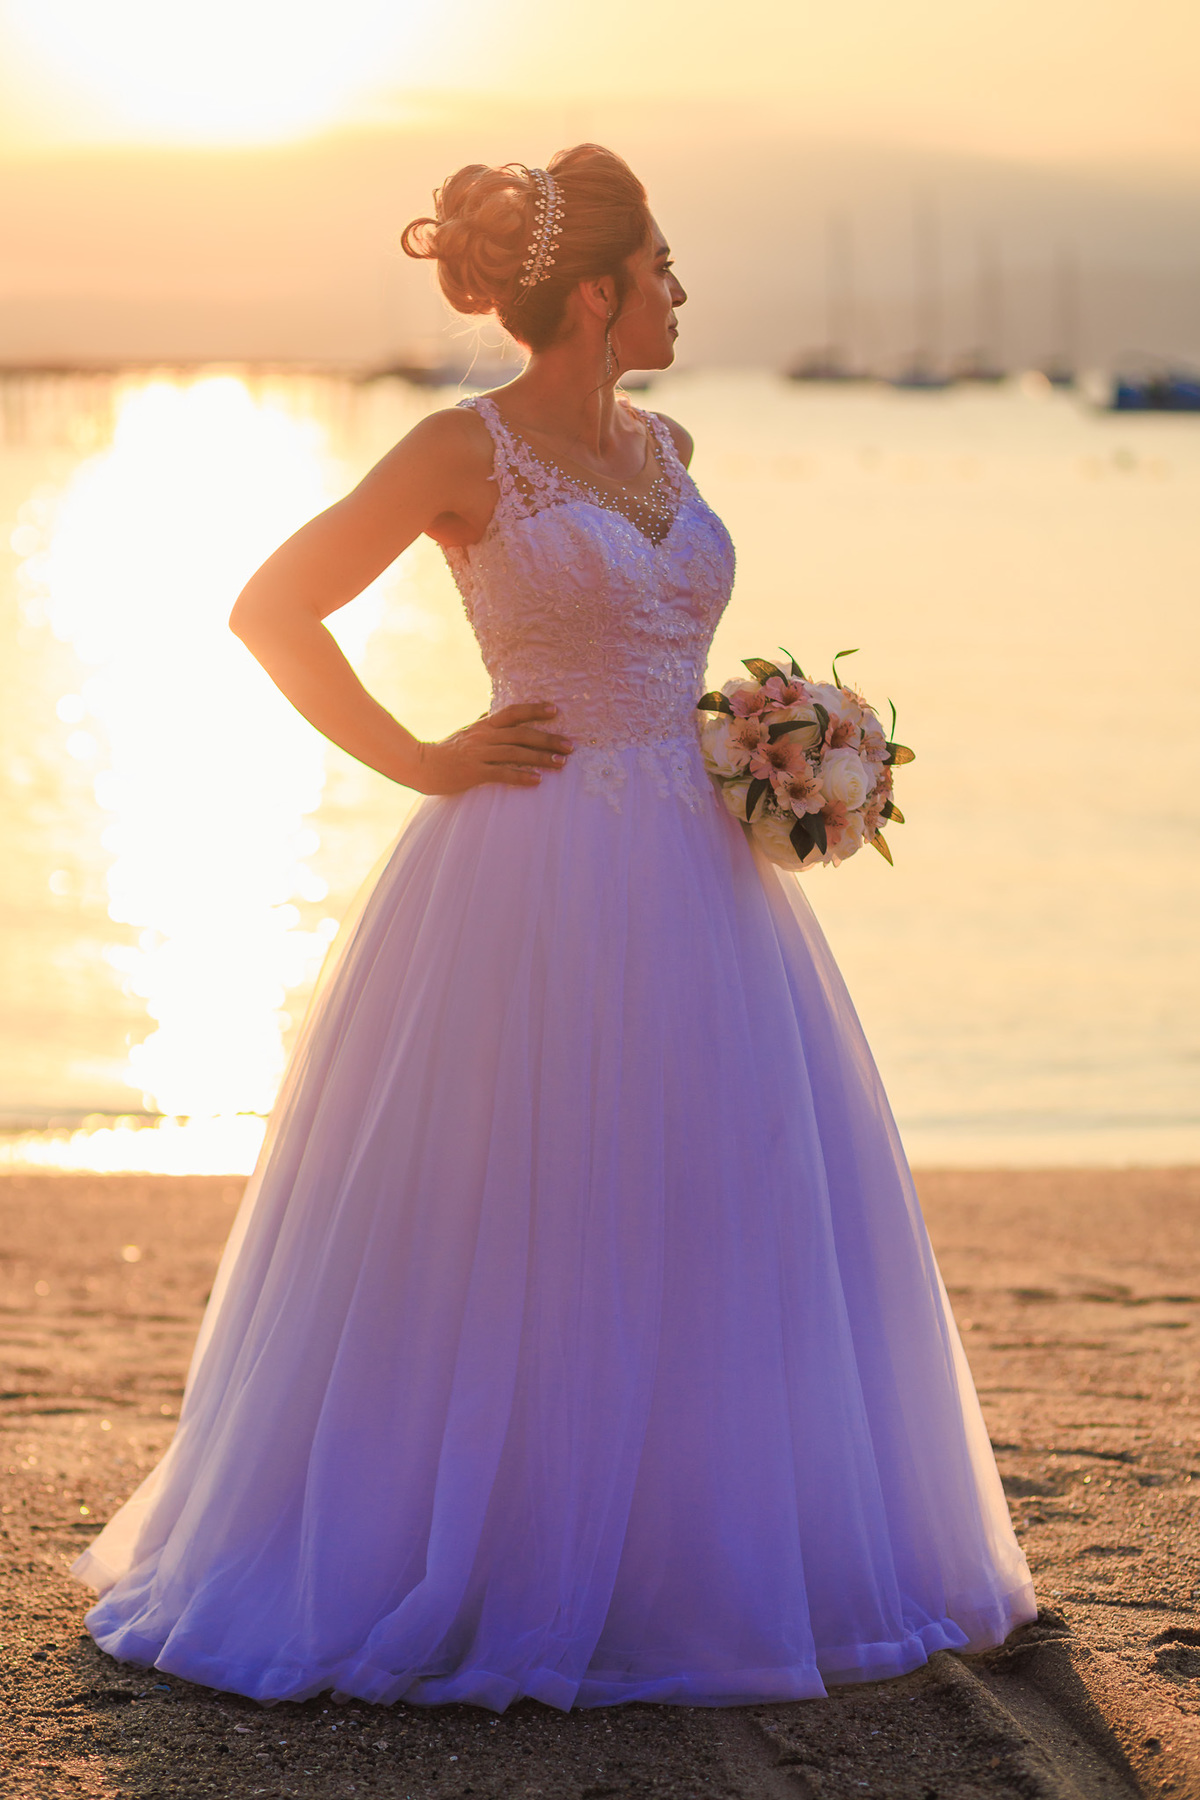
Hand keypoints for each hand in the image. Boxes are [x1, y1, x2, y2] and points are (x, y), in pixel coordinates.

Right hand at [411, 703, 573, 794]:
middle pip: (521, 734)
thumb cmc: (447, 749)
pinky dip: (521, 776)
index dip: (534, 710)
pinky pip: (502, 774)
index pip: (513, 712)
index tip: (556, 710)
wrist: (422, 766)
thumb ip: (483, 721)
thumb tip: (494, 709)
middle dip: (548, 739)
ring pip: (516, 753)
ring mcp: (479, 754)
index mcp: (485, 725)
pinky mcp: (474, 773)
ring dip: (541, 758)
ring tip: (561, 764)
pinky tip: (537, 780)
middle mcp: (484, 736)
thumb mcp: (467, 732)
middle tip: (570, 746)